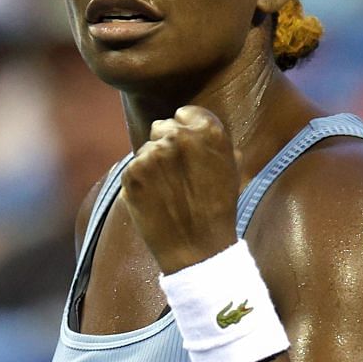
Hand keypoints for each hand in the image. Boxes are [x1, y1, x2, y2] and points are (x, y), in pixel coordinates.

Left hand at [122, 106, 240, 273]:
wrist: (198, 248)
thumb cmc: (218, 210)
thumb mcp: (230, 168)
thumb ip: (213, 141)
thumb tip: (193, 123)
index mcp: (208, 130)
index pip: (185, 113)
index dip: (186, 132)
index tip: (188, 153)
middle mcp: (179, 135)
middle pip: (162, 127)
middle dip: (166, 146)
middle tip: (177, 176)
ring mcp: (153, 153)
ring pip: (146, 148)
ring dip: (153, 165)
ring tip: (168, 192)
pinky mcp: (133, 171)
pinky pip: (133, 167)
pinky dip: (140, 181)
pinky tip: (156, 199)